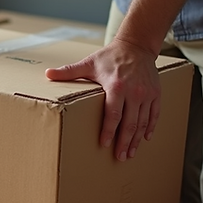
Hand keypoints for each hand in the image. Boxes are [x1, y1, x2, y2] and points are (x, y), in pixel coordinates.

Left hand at [45, 38, 161, 160]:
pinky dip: (150, 127)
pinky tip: (145, 138)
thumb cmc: (110, 56)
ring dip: (136, 140)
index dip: (109, 132)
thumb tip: (47, 74)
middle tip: (120, 157)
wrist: (136, 45)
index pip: (113, 115)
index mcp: (116, 87)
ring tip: (130, 153)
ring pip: (143, 122)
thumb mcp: (88, 63)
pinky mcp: (156, 93)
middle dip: (124, 142)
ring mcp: (146, 94)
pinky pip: (155, 114)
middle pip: (130, 123)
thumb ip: (69, 71)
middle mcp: (134, 92)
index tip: (104, 145)